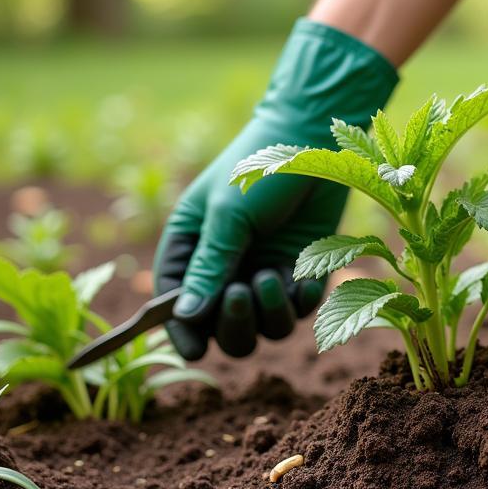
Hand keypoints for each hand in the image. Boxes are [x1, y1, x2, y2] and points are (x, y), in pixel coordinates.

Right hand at [155, 20, 396, 359]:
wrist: (313, 140)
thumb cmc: (259, 168)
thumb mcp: (229, 215)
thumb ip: (210, 266)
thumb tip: (185, 316)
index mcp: (190, 249)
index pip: (175, 305)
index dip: (182, 331)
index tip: (194, 348)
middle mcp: (224, 268)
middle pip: (220, 328)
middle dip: (230, 323)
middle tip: (242, 291)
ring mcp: (262, 271)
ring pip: (261, 327)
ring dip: (266, 314)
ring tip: (272, 277)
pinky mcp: (300, 270)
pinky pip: (297, 311)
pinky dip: (300, 304)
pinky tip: (305, 280)